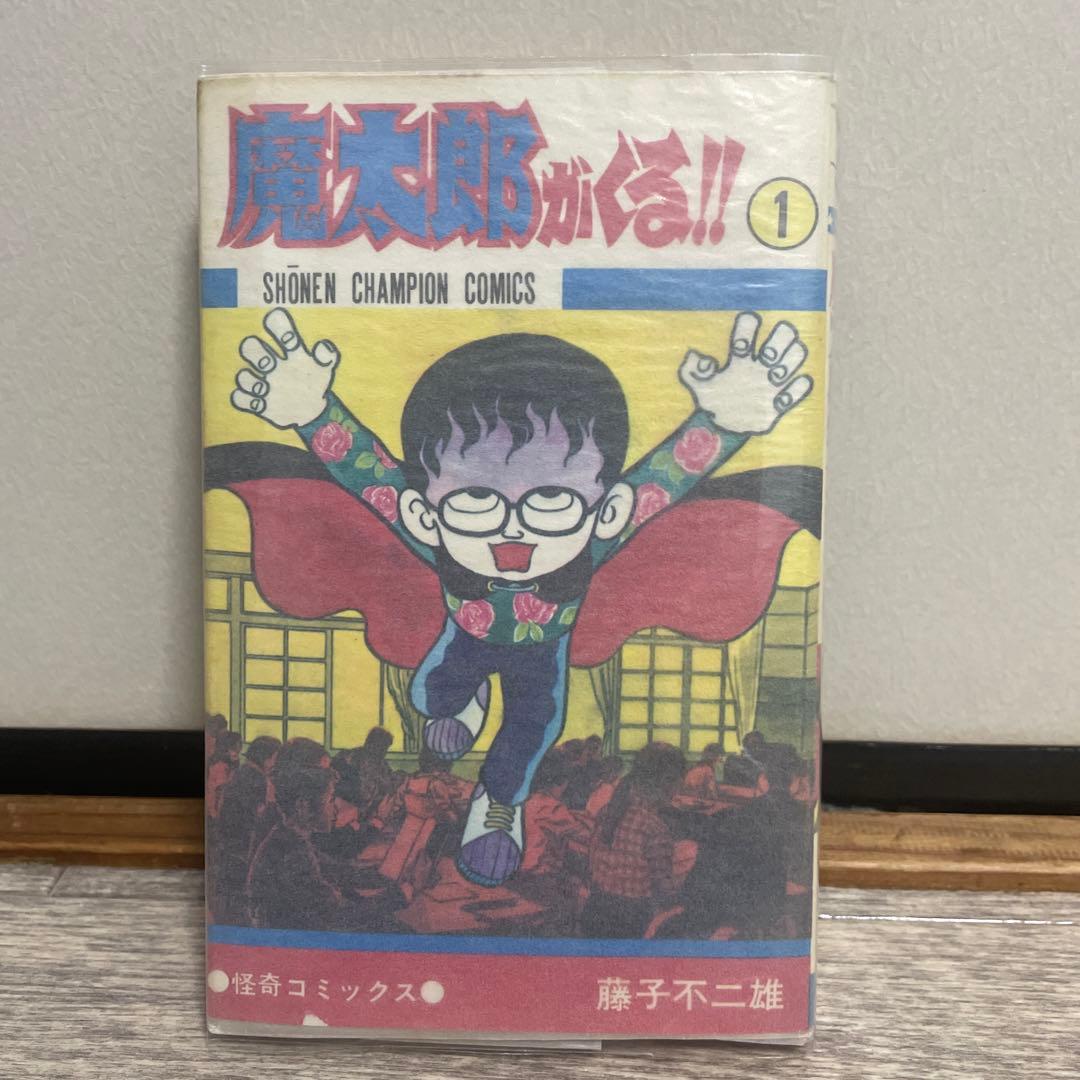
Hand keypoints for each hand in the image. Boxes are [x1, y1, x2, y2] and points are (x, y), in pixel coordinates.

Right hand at [230, 308, 338, 428]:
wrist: (311, 411)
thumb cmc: (314, 384)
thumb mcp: (325, 371)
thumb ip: (327, 357)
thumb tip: (322, 347)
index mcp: (292, 355)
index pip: (283, 335)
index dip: (278, 325)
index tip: (273, 319)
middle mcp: (273, 366)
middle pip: (252, 348)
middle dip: (255, 351)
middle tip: (268, 363)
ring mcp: (264, 384)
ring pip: (243, 376)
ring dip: (251, 381)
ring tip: (266, 388)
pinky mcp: (258, 404)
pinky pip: (239, 398)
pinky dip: (245, 399)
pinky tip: (260, 402)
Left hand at [679, 312, 812, 434]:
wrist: (724, 429)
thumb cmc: (713, 402)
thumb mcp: (698, 388)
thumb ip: (690, 372)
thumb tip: (695, 356)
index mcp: (739, 360)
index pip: (746, 335)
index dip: (747, 326)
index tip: (746, 328)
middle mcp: (759, 367)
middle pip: (780, 338)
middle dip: (779, 340)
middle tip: (768, 356)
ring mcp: (772, 383)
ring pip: (795, 357)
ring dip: (789, 362)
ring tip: (774, 377)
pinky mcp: (779, 404)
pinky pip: (799, 389)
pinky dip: (797, 389)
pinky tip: (781, 398)